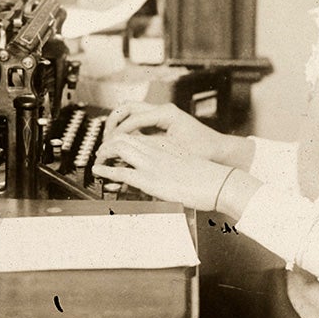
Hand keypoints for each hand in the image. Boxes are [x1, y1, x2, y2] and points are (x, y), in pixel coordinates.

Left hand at [92, 134, 234, 210]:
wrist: (220, 182)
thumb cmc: (209, 177)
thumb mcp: (188, 165)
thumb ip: (175, 164)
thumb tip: (169, 172)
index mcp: (166, 146)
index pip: (138, 135)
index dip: (122, 137)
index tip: (115, 144)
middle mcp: (157, 151)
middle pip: (125, 137)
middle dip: (109, 142)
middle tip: (103, 150)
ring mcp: (152, 164)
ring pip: (119, 148)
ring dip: (105, 152)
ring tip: (99, 158)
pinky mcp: (150, 180)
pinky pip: (122, 172)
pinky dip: (106, 170)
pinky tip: (99, 170)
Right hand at [104, 101, 236, 164]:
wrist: (219, 150)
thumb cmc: (203, 150)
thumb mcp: (175, 151)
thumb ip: (150, 147)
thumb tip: (127, 148)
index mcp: (165, 113)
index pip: (132, 118)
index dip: (118, 132)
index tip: (108, 145)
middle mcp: (162, 110)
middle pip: (127, 107)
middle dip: (113, 121)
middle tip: (105, 138)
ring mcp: (161, 114)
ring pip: (131, 110)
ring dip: (119, 122)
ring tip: (111, 139)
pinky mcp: (161, 121)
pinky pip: (138, 119)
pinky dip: (127, 127)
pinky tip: (124, 141)